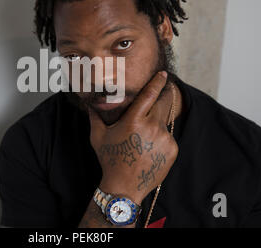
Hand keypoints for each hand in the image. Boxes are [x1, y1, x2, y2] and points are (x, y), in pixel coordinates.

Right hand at [88, 71, 178, 204]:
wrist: (125, 186)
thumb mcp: (98, 137)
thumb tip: (88, 103)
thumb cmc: (110, 159)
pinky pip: (168, 137)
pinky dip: (161, 138)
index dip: (158, 82)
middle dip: (163, 97)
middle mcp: (151, 127)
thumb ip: (95, 117)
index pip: (150, 94)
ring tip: (145, 136)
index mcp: (134, 120)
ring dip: (157, 122)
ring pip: (164, 121)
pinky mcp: (172, 150)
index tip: (164, 74)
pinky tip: (149, 148)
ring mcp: (164, 139)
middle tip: (160, 95)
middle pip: (163, 103)